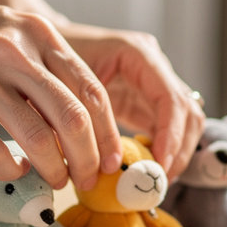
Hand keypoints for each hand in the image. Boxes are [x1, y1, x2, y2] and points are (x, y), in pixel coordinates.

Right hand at [0, 0, 124, 190]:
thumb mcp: (9, 32)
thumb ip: (41, 68)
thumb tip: (77, 125)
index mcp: (38, 32)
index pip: (91, 90)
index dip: (109, 133)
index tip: (112, 159)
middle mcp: (14, 51)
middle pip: (73, 117)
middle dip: (89, 159)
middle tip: (89, 180)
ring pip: (38, 137)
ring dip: (55, 170)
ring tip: (56, 182)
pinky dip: (11, 171)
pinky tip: (13, 173)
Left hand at [60, 22, 205, 179]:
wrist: (39, 46)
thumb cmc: (46, 58)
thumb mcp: (59, 81)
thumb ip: (79, 112)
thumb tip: (89, 157)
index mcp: (137, 53)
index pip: (170, 98)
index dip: (171, 135)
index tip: (159, 165)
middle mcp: (153, 65)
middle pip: (188, 111)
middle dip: (179, 149)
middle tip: (160, 180)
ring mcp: (153, 84)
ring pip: (186, 122)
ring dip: (176, 153)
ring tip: (156, 180)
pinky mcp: (146, 102)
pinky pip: (167, 129)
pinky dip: (163, 152)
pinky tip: (148, 170)